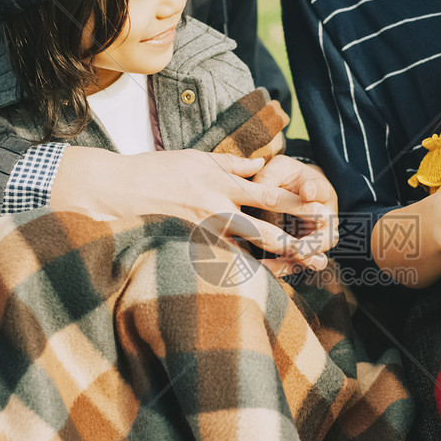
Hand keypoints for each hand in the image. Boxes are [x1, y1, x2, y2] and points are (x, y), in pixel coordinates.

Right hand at [49, 146, 329, 265]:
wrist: (119, 189)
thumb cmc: (160, 169)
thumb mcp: (199, 157)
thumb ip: (234, 164)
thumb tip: (264, 165)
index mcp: (221, 183)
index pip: (268, 194)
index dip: (296, 203)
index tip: (321, 208)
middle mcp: (215, 209)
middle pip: (263, 230)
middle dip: (293, 242)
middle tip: (320, 252)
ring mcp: (201, 232)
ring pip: (244, 253)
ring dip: (272, 262)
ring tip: (298, 270)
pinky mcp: (188, 247)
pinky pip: (220, 263)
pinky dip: (241, 274)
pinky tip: (260, 283)